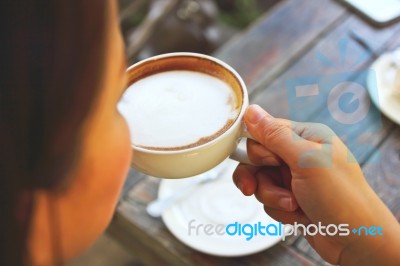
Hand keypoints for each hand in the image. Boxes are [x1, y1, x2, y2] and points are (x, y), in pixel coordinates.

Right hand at [233, 105, 399, 264]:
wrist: (357, 241)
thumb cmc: (342, 198)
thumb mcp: (306, 160)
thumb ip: (275, 136)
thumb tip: (251, 111)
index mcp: (307, 137)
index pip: (266, 130)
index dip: (258, 147)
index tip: (265, 161)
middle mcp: (299, 155)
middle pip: (257, 157)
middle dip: (262, 175)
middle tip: (273, 183)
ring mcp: (294, 178)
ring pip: (259, 180)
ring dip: (271, 195)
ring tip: (293, 204)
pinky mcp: (289, 198)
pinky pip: (266, 199)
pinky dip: (278, 209)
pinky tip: (297, 214)